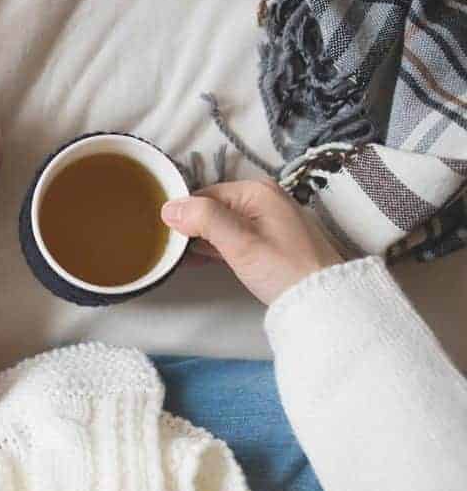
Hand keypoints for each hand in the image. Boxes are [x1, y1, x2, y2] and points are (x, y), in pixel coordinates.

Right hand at [160, 179, 342, 303]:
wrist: (324, 299)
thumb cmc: (285, 270)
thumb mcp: (240, 242)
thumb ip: (204, 219)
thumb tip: (170, 207)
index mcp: (257, 191)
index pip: (204, 194)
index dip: (182, 214)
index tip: (166, 236)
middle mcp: (263, 199)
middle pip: (212, 207)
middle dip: (190, 227)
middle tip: (172, 251)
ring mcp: (267, 219)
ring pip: (221, 223)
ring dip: (200, 239)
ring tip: (180, 258)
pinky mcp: (269, 240)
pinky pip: (233, 236)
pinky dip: (215, 246)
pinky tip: (199, 260)